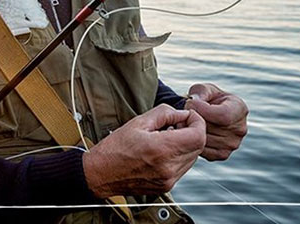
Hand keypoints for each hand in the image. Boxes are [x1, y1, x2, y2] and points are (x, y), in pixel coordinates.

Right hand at [82, 104, 205, 198]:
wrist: (100, 174)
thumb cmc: (115, 148)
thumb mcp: (138, 122)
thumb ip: (165, 113)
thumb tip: (182, 113)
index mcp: (161, 149)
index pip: (198, 136)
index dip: (198, 122)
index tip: (189, 116)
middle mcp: (168, 168)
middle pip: (198, 147)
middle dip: (193, 131)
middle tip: (178, 123)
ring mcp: (168, 180)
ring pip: (193, 158)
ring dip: (187, 144)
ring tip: (169, 136)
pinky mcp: (166, 186)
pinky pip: (183, 168)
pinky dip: (179, 156)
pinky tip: (164, 149)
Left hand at [185, 83, 247, 160]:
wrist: (207, 114)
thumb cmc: (206, 98)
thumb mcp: (204, 89)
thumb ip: (199, 92)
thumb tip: (194, 102)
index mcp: (240, 109)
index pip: (223, 116)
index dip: (203, 110)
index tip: (190, 103)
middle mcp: (240, 129)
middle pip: (213, 129)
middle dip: (194, 120)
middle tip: (183, 113)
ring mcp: (233, 144)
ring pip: (206, 141)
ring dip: (191, 132)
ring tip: (185, 121)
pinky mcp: (222, 154)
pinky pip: (204, 151)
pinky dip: (193, 143)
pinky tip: (190, 132)